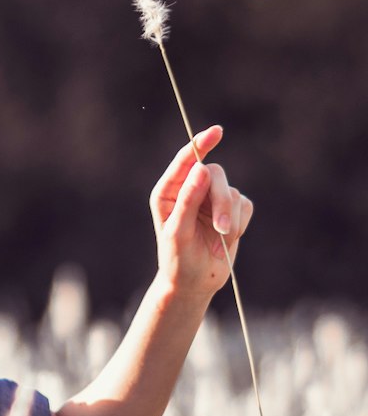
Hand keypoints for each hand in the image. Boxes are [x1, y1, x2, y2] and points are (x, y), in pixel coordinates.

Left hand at [150, 126, 254, 303]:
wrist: (194, 283)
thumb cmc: (178, 260)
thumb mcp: (178, 232)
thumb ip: (188, 201)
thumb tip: (200, 168)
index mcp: (169, 192)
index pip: (186, 161)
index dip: (201, 144)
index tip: (217, 133)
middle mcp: (190, 190)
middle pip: (216, 174)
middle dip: (222, 201)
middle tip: (221, 228)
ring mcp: (212, 199)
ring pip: (233, 191)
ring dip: (231, 218)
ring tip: (221, 240)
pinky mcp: (232, 211)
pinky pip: (246, 205)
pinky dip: (240, 223)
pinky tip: (227, 239)